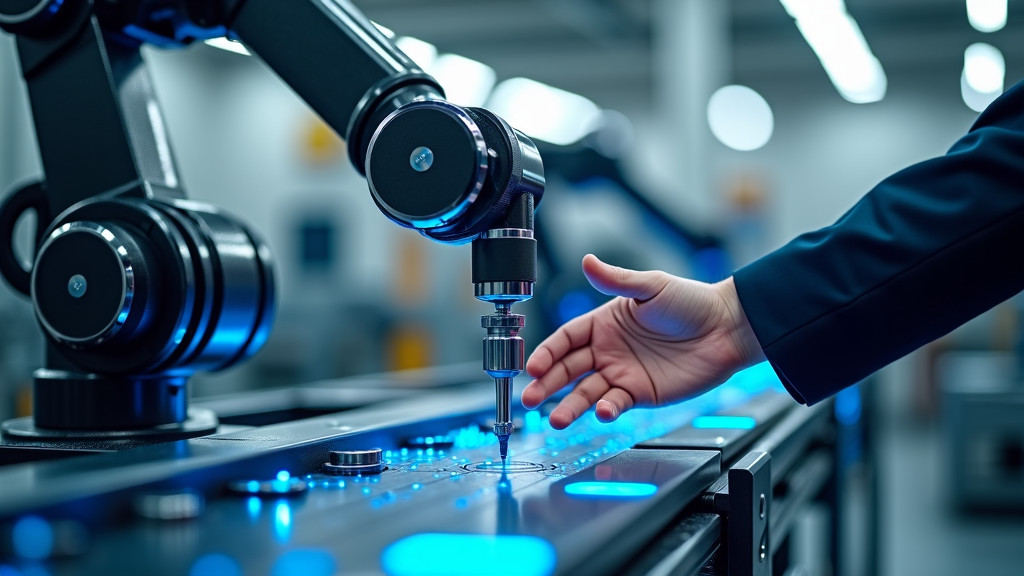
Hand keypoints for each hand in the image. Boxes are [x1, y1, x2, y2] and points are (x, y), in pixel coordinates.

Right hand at [522, 254, 764, 428]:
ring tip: (557, 420)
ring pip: (587, 392)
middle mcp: (608, 350)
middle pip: (568, 369)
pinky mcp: (641, 394)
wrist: (727, 330)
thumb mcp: (650, 287)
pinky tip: (603, 411)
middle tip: (530, 398)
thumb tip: (587, 261)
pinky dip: (607, 409)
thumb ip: (615, 280)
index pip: (566, 339)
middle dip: (547, 384)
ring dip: (570, 405)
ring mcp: (623, 373)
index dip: (547, 352)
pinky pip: (616, 403)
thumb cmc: (691, 303)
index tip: (533, 366)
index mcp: (604, 323)